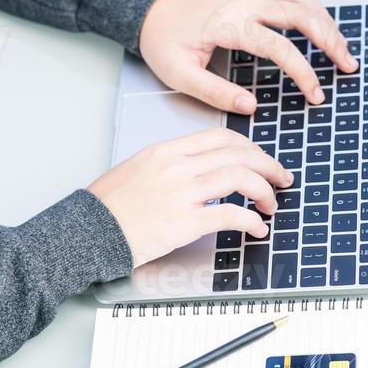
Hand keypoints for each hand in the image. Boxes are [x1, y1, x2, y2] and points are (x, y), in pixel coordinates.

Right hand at [88, 128, 292, 267]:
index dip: (250, 148)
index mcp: (167, 151)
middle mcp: (177, 166)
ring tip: (270, 204)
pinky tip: (257, 227)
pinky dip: (251, 220)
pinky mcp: (184, 222)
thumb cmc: (109, 204)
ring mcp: (181, 193)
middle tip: (280, 179)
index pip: (221, 138)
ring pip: (240, 178)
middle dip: (267, 165)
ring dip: (263, 191)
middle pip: (238, 154)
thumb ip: (171, 164)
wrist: (87, 229)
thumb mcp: (138, 168)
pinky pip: (230, 214)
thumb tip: (203, 168)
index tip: (262, 159)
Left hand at [140, 0, 357, 114]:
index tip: (315, 94)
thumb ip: (215, 92)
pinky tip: (321, 25)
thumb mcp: (178, 73)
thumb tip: (250, 107)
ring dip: (326, 21)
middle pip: (301, 15)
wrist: (149, 3)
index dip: (303, 73)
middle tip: (347, 66)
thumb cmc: (162, 37)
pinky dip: (312, 8)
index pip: (280, 47)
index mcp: (230, 24)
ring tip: (342, 48)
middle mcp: (245, 3)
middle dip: (330, 41)